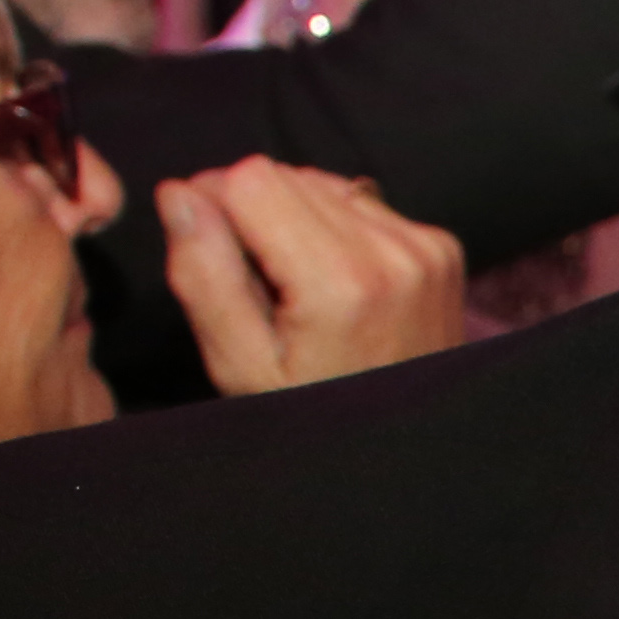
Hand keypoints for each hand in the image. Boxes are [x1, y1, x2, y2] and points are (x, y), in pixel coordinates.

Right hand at [155, 158, 464, 392]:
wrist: (406, 443)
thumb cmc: (316, 412)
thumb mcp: (241, 365)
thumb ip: (204, 275)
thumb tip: (178, 194)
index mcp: (339, 281)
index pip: (251, 178)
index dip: (215, 203)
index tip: (211, 249)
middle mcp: (391, 252)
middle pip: (286, 175)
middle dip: (255, 216)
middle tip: (260, 285)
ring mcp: (424, 246)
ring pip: (323, 184)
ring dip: (297, 221)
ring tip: (300, 289)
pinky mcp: (440, 246)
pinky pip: (363, 204)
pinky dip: (337, 231)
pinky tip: (337, 284)